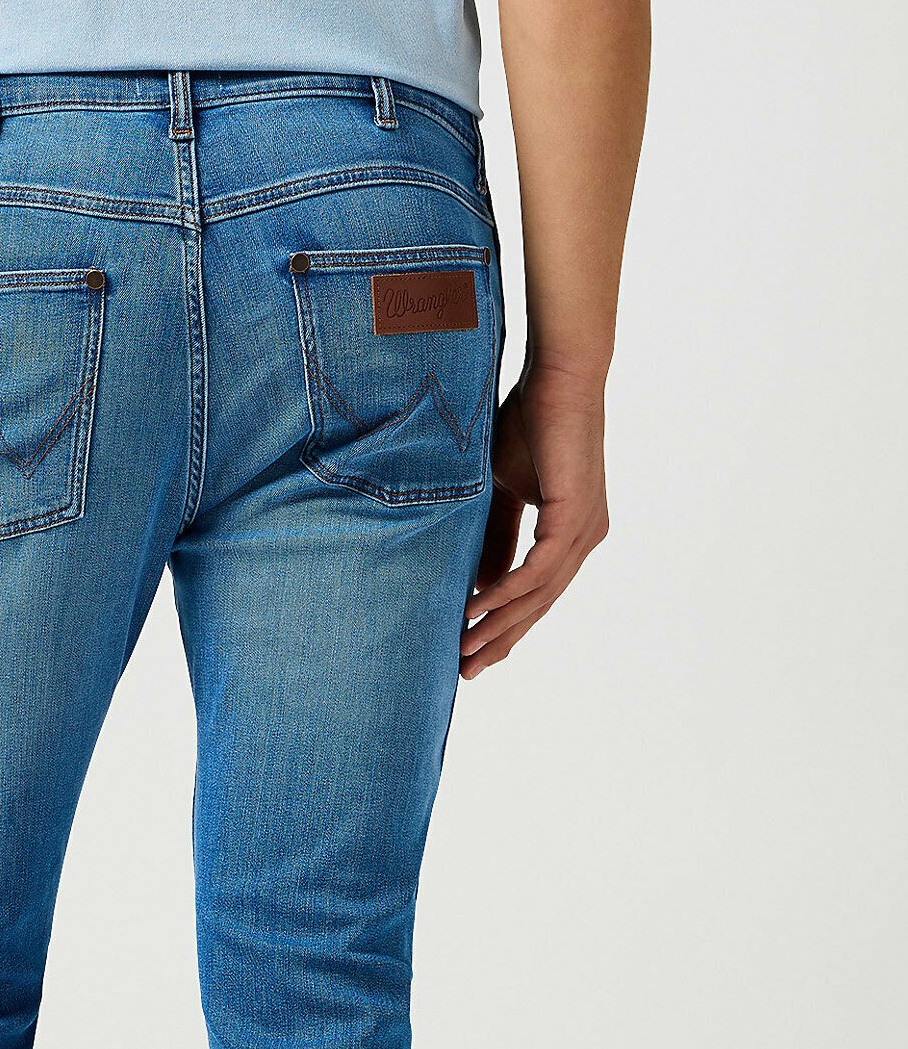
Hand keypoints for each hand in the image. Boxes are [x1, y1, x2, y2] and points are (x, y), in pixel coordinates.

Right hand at [460, 362, 609, 677]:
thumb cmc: (529, 422)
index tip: (472, 651)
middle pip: (539, 605)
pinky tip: (479, 610)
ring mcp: (584, 530)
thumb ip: (493, 536)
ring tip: (465, 649)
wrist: (557, 377)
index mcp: (571, 531)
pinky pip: (538, 572)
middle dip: (501, 640)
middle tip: (466, 671)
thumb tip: (479, 584)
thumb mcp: (500, 491)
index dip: (505, 624)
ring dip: (500, 625)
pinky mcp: (574, 518)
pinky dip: (507, 593)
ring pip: (539, 595)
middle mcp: (585, 537)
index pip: (537, 591)